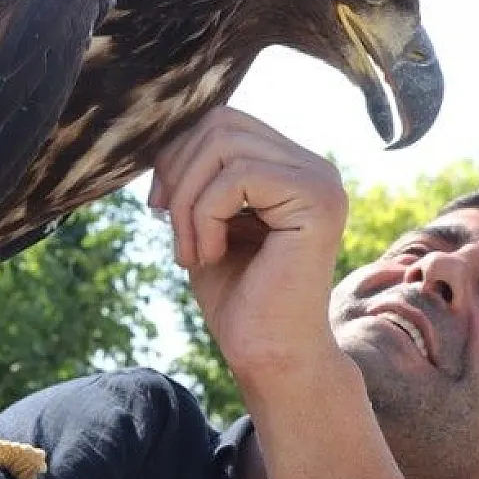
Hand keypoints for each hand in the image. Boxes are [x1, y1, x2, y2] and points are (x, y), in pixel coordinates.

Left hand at [148, 108, 352, 394]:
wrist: (270, 358)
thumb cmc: (237, 298)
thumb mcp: (204, 221)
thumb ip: (195, 175)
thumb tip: (159, 132)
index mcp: (291, 166)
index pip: (222, 121)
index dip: (177, 154)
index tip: (157, 207)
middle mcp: (314, 166)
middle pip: (221, 122)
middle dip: (177, 173)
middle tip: (166, 227)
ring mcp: (321, 181)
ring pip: (225, 145)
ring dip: (188, 201)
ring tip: (190, 251)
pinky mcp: (317, 202)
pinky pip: (238, 176)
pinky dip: (205, 216)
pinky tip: (209, 256)